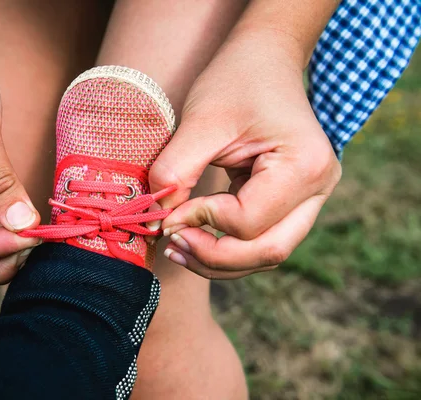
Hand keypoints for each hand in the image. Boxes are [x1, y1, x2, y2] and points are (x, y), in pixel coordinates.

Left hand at [149, 31, 341, 279]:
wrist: (266, 59)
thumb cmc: (236, 79)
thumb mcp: (200, 121)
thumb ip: (176, 172)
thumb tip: (160, 220)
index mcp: (305, 165)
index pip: (248, 221)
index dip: (201, 222)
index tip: (167, 211)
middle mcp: (319, 189)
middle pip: (268, 251)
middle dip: (214, 257)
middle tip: (171, 245)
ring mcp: (310, 198)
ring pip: (267, 253)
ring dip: (220, 260)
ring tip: (176, 248)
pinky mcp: (293, 201)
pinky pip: (262, 239)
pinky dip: (228, 248)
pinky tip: (194, 241)